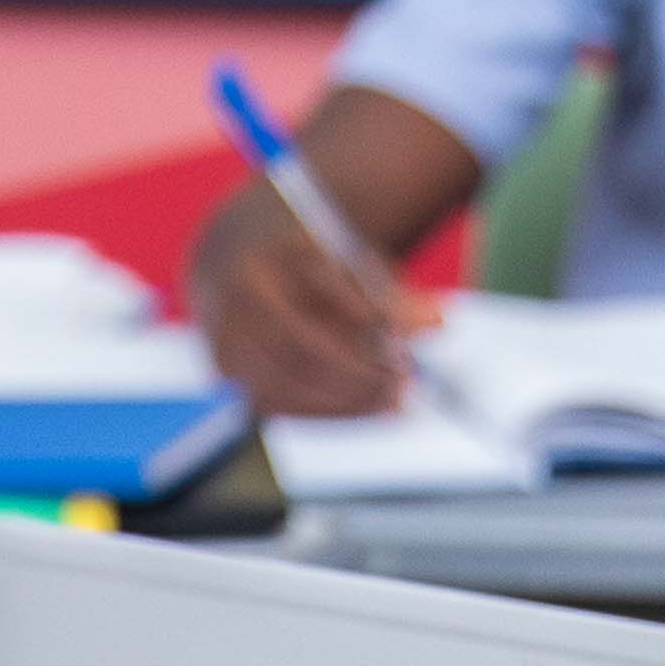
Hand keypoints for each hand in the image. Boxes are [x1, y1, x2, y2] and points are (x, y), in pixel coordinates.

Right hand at [183, 178, 424, 423]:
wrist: (237, 265)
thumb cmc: (310, 266)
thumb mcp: (352, 262)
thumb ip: (393, 294)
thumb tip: (437, 322)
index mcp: (275, 253)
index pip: (324, 286)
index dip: (366, 317)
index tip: (406, 344)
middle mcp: (240, 295)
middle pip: (301, 346)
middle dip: (358, 374)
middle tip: (404, 386)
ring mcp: (227, 337)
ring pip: (287, 384)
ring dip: (345, 401)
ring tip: (392, 403)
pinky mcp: (228, 374)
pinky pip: (277, 404)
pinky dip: (324, 413)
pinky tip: (362, 410)